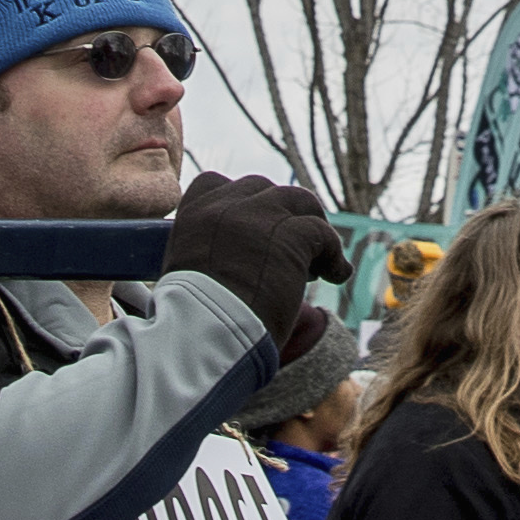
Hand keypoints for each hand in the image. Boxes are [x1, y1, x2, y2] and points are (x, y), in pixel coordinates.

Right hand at [159, 171, 349, 343]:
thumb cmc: (193, 325)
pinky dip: (333, 254)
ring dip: (309, 225)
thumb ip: (206, 260)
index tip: (252, 228)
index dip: (239, 203)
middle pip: (262, 189)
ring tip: (315, 259)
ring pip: (298, 200)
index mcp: (192, 216)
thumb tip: (232, 273)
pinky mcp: (290, 235)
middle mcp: (224, 207)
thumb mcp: (185, 280)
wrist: (205, 336)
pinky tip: (335, 275)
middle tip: (287, 248)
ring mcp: (258, 216)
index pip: (214, 183)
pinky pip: (324, 233)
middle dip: (277, 214)